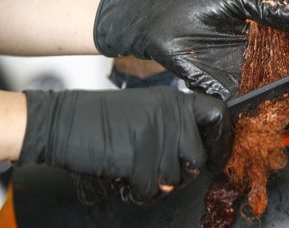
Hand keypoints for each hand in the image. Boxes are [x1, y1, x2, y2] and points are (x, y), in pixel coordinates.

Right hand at [17, 87, 231, 201]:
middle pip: (198, 158)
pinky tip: (124, 178)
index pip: (217, 114)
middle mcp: (171, 115)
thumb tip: (196, 154)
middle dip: (182, 173)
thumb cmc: (101, 117)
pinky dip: (137, 191)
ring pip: (175, 178)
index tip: (216, 156)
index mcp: (175, 101)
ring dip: (155, 183)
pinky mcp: (138, 157)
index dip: (222, 139)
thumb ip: (174, 125)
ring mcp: (156, 136)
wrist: (62, 121)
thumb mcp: (147, 109)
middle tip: (161, 172)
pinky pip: (150, 188)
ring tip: (135, 171)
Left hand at [94, 0, 288, 144]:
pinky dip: (265, 126)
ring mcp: (245, 81)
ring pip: (280, 106)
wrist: (160, 17)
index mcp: (272, 38)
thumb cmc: (198, 2)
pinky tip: (282, 139)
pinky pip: (248, 113)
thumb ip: (273, 11)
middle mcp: (263, 64)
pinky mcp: (223, 93)